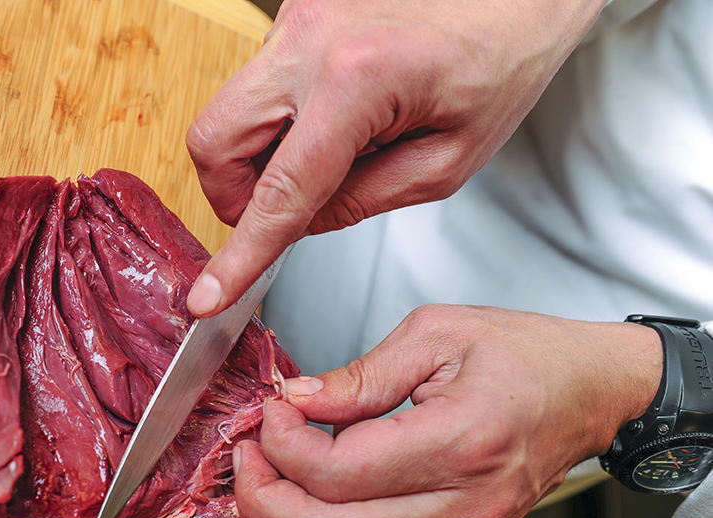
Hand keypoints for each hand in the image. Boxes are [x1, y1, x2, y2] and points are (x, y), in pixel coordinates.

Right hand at [186, 0, 605, 315]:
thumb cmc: (502, 60)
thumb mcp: (447, 163)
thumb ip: (362, 202)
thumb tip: (298, 224)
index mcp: (358, 80)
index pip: (277, 191)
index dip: (240, 254)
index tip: (210, 294)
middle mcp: (311, 38)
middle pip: (214, 141)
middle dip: (233, 193)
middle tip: (280, 213)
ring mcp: (297, 17)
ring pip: (229, 112)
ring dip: (259, 154)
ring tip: (329, 153)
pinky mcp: (296, 10)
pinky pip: (259, 84)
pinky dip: (281, 118)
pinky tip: (335, 116)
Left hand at [232, 305, 662, 517]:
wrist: (594, 390)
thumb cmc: (528, 353)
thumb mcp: (437, 334)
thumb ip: (360, 375)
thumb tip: (297, 401)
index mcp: (463, 441)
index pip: (339, 472)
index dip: (283, 445)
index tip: (271, 409)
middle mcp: (466, 502)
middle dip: (265, 500)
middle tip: (245, 457)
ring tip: (266, 469)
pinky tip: (306, 486)